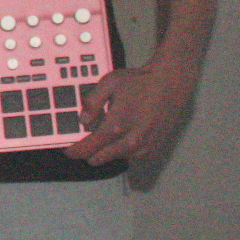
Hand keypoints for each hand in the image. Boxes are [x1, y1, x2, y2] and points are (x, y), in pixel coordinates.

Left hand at [65, 59, 198, 165]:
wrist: (170, 82)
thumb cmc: (141, 81)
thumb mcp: (109, 83)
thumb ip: (92, 102)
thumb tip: (83, 120)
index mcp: (117, 125)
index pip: (89, 148)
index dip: (75, 151)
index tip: (69, 151)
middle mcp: (132, 140)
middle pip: (100, 158)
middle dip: (89, 152)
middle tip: (86, 141)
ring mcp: (145, 147)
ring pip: (116, 159)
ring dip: (108, 151)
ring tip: (109, 133)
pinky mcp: (155, 149)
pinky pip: (133, 158)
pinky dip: (125, 151)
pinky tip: (123, 137)